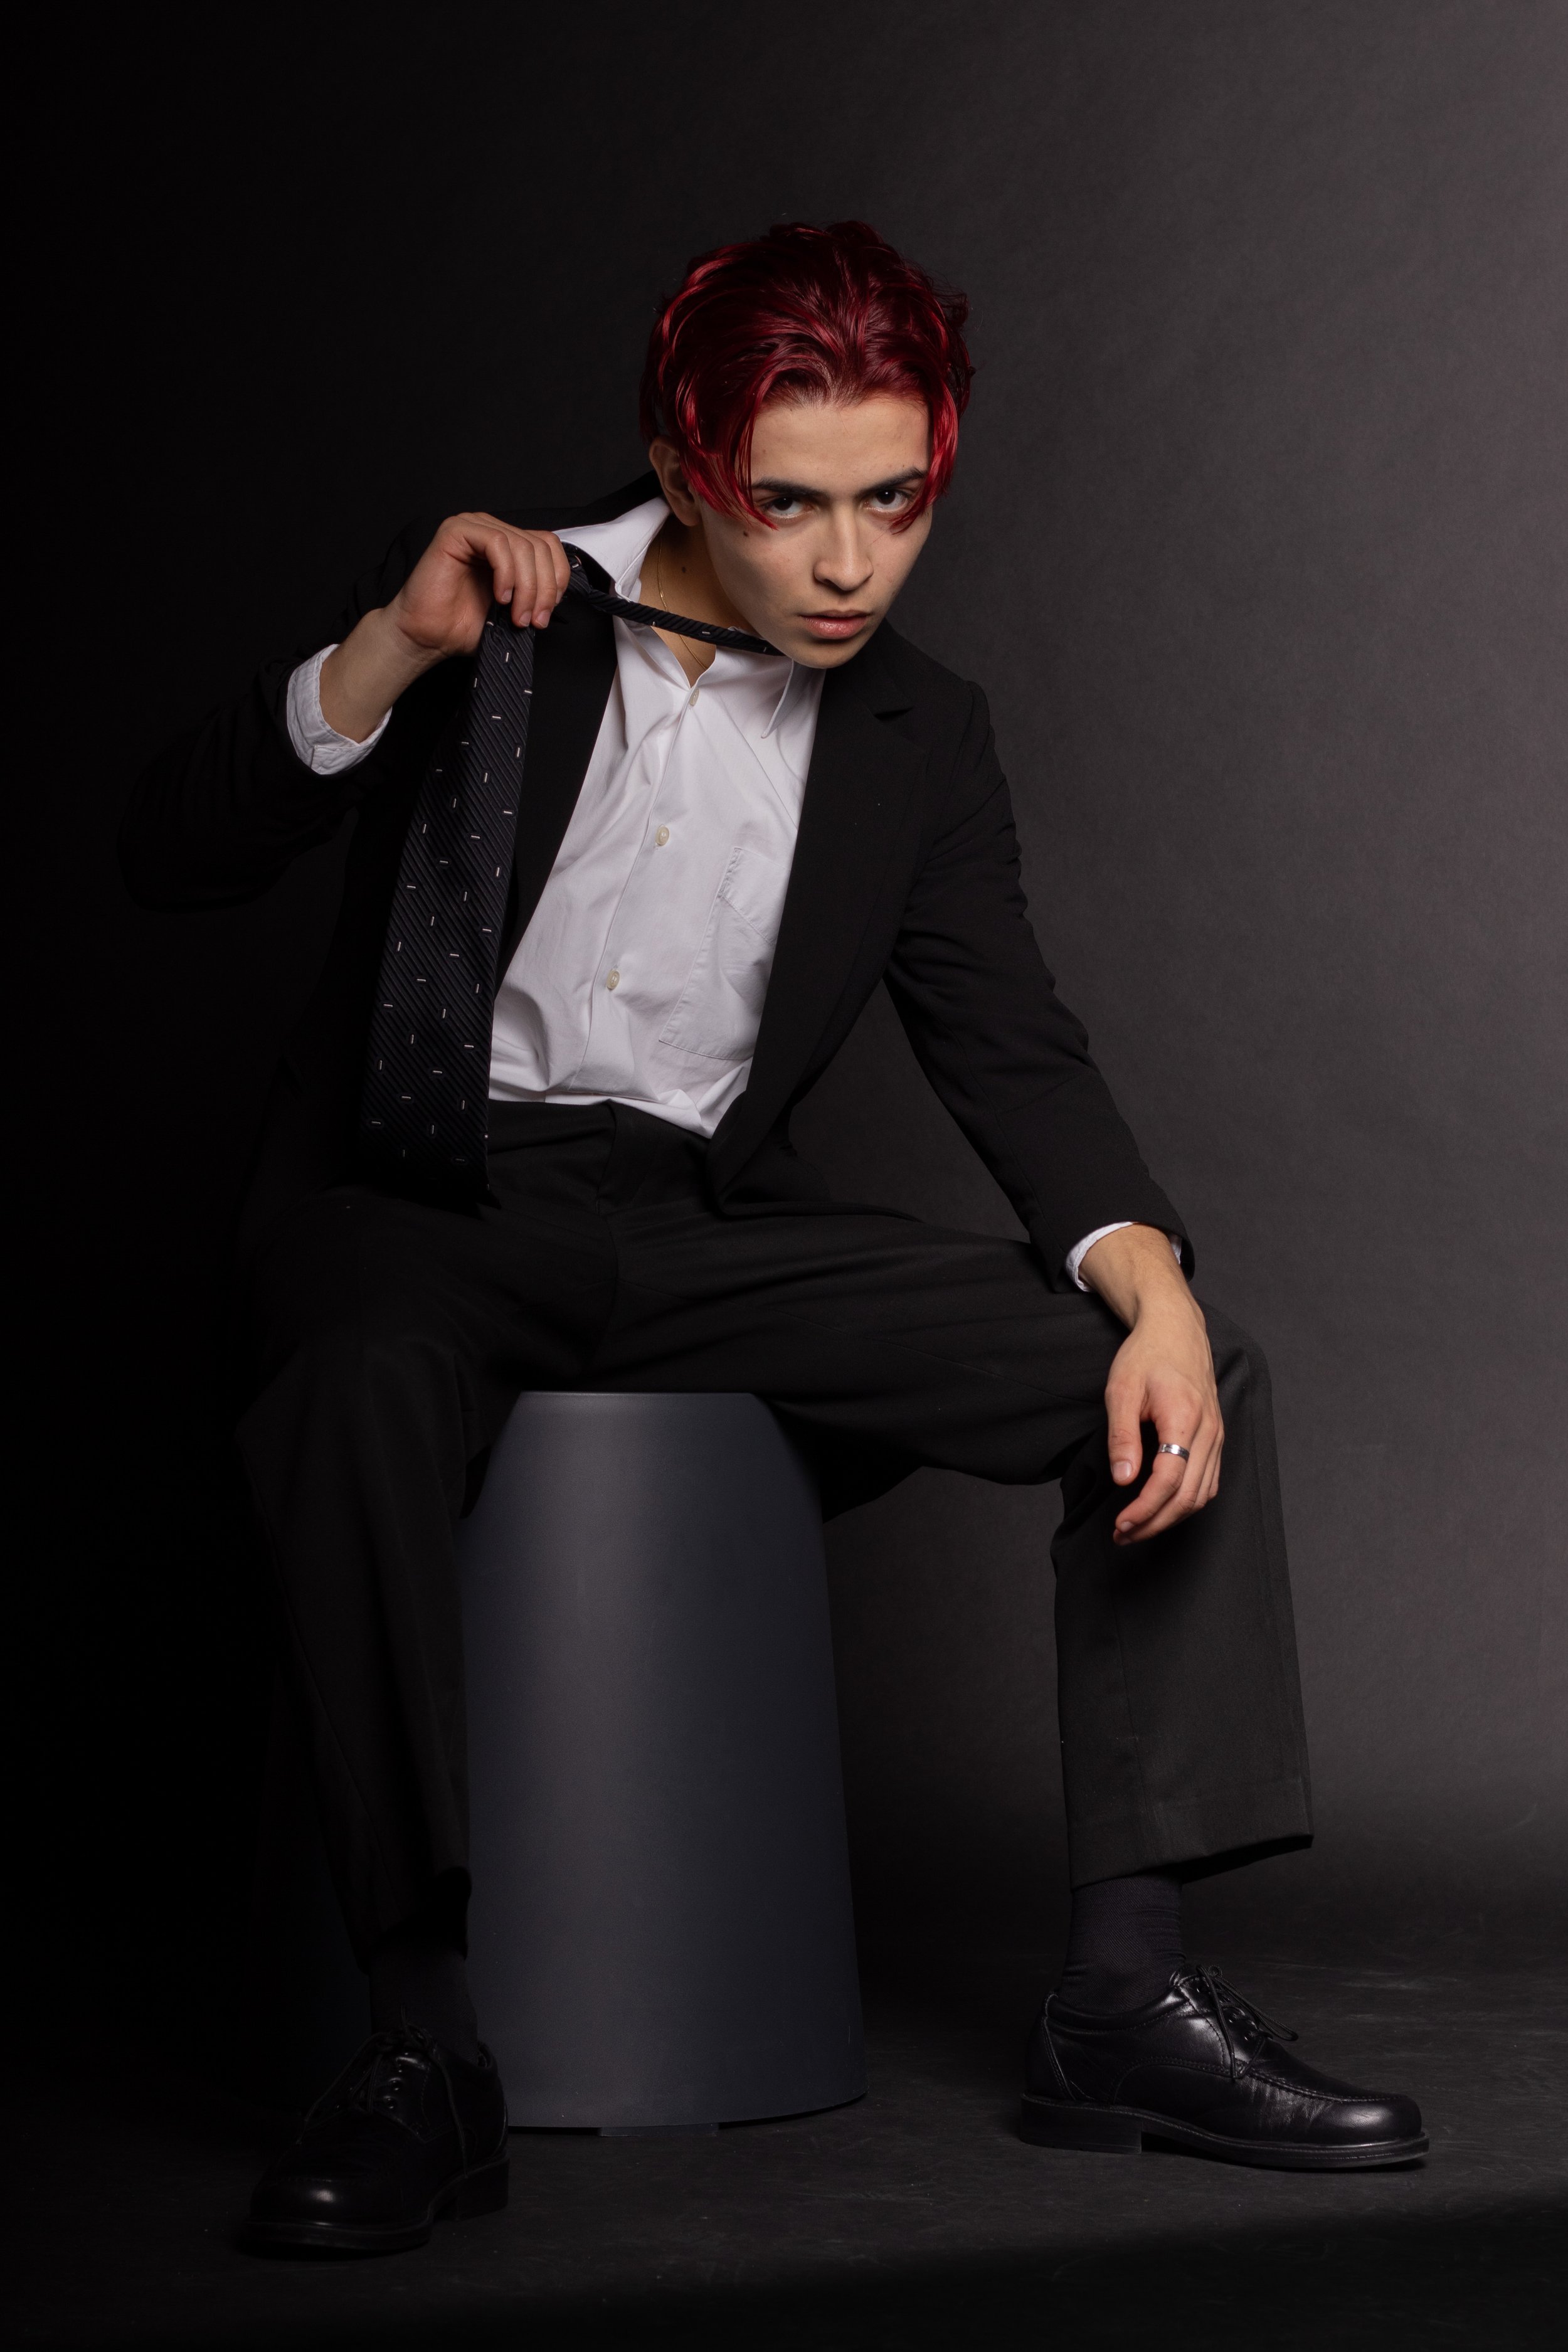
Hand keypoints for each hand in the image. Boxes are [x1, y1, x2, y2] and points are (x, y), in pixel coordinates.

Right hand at [319, 515, 571, 743]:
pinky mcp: (457, 530)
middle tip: (533, 620)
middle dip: (544, 589)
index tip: (547, 613)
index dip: (557, 579)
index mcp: (508, 545)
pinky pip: (498, 542)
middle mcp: (492, 529)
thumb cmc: (465, 624)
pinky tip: (500, 597)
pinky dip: (506, 573)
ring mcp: (474, 526)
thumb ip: (538, 591)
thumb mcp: (516, 608)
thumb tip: (565, 590)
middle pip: (540, 546)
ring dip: (527, 587)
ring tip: (517, 615)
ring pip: (522, 546)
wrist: (429, 636)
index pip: (549, 545)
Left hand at [1077, 1224, 1222, 1545]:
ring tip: (1137, 1527)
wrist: (1176, 1330)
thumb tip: (1123, 1479)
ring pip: (1202, 1495)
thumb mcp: (1122, 1390)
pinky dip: (1187, 1503)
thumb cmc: (1146, 1356)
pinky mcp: (1216, 1438)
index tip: (1121, 1525)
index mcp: (1184, 1417)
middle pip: (1189, 1496)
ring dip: (1170, 1517)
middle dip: (1155, 1523)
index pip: (1169, 1480)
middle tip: (1123, 1535)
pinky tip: (1162, 1508)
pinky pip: (1209, 1483)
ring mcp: (1217, 1436)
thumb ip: (1123, 1437)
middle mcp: (1209, 1431)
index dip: (1145, 1509)